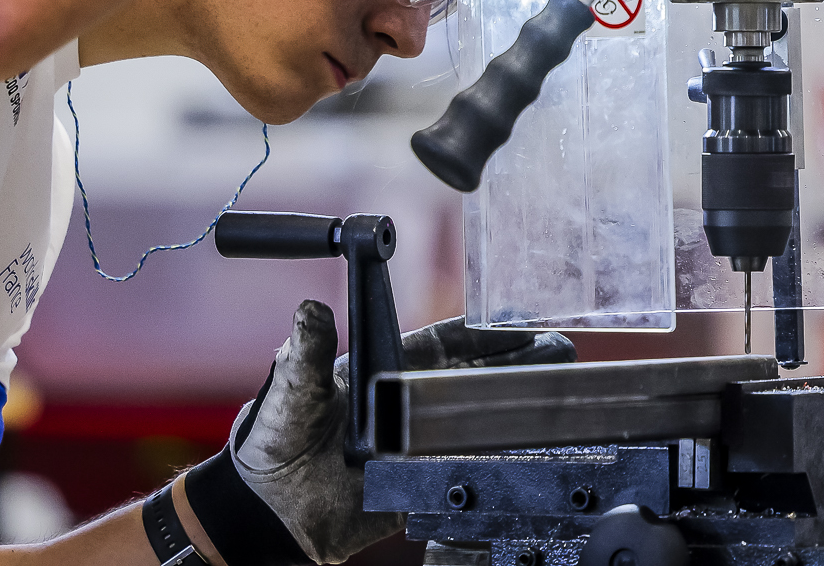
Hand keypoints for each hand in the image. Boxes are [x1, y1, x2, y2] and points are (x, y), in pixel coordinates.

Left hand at [205, 299, 573, 563]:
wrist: (264, 512)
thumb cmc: (272, 441)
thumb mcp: (290, 390)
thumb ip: (306, 354)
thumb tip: (308, 311)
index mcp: (382, 369)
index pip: (446, 344)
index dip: (486, 334)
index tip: (523, 324)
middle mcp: (404, 405)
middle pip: (472, 380)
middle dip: (516, 367)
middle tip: (558, 356)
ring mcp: (413, 446)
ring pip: (474, 425)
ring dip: (512, 413)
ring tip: (557, 401)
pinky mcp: (413, 487)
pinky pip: (461, 475)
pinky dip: (491, 466)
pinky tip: (523, 455)